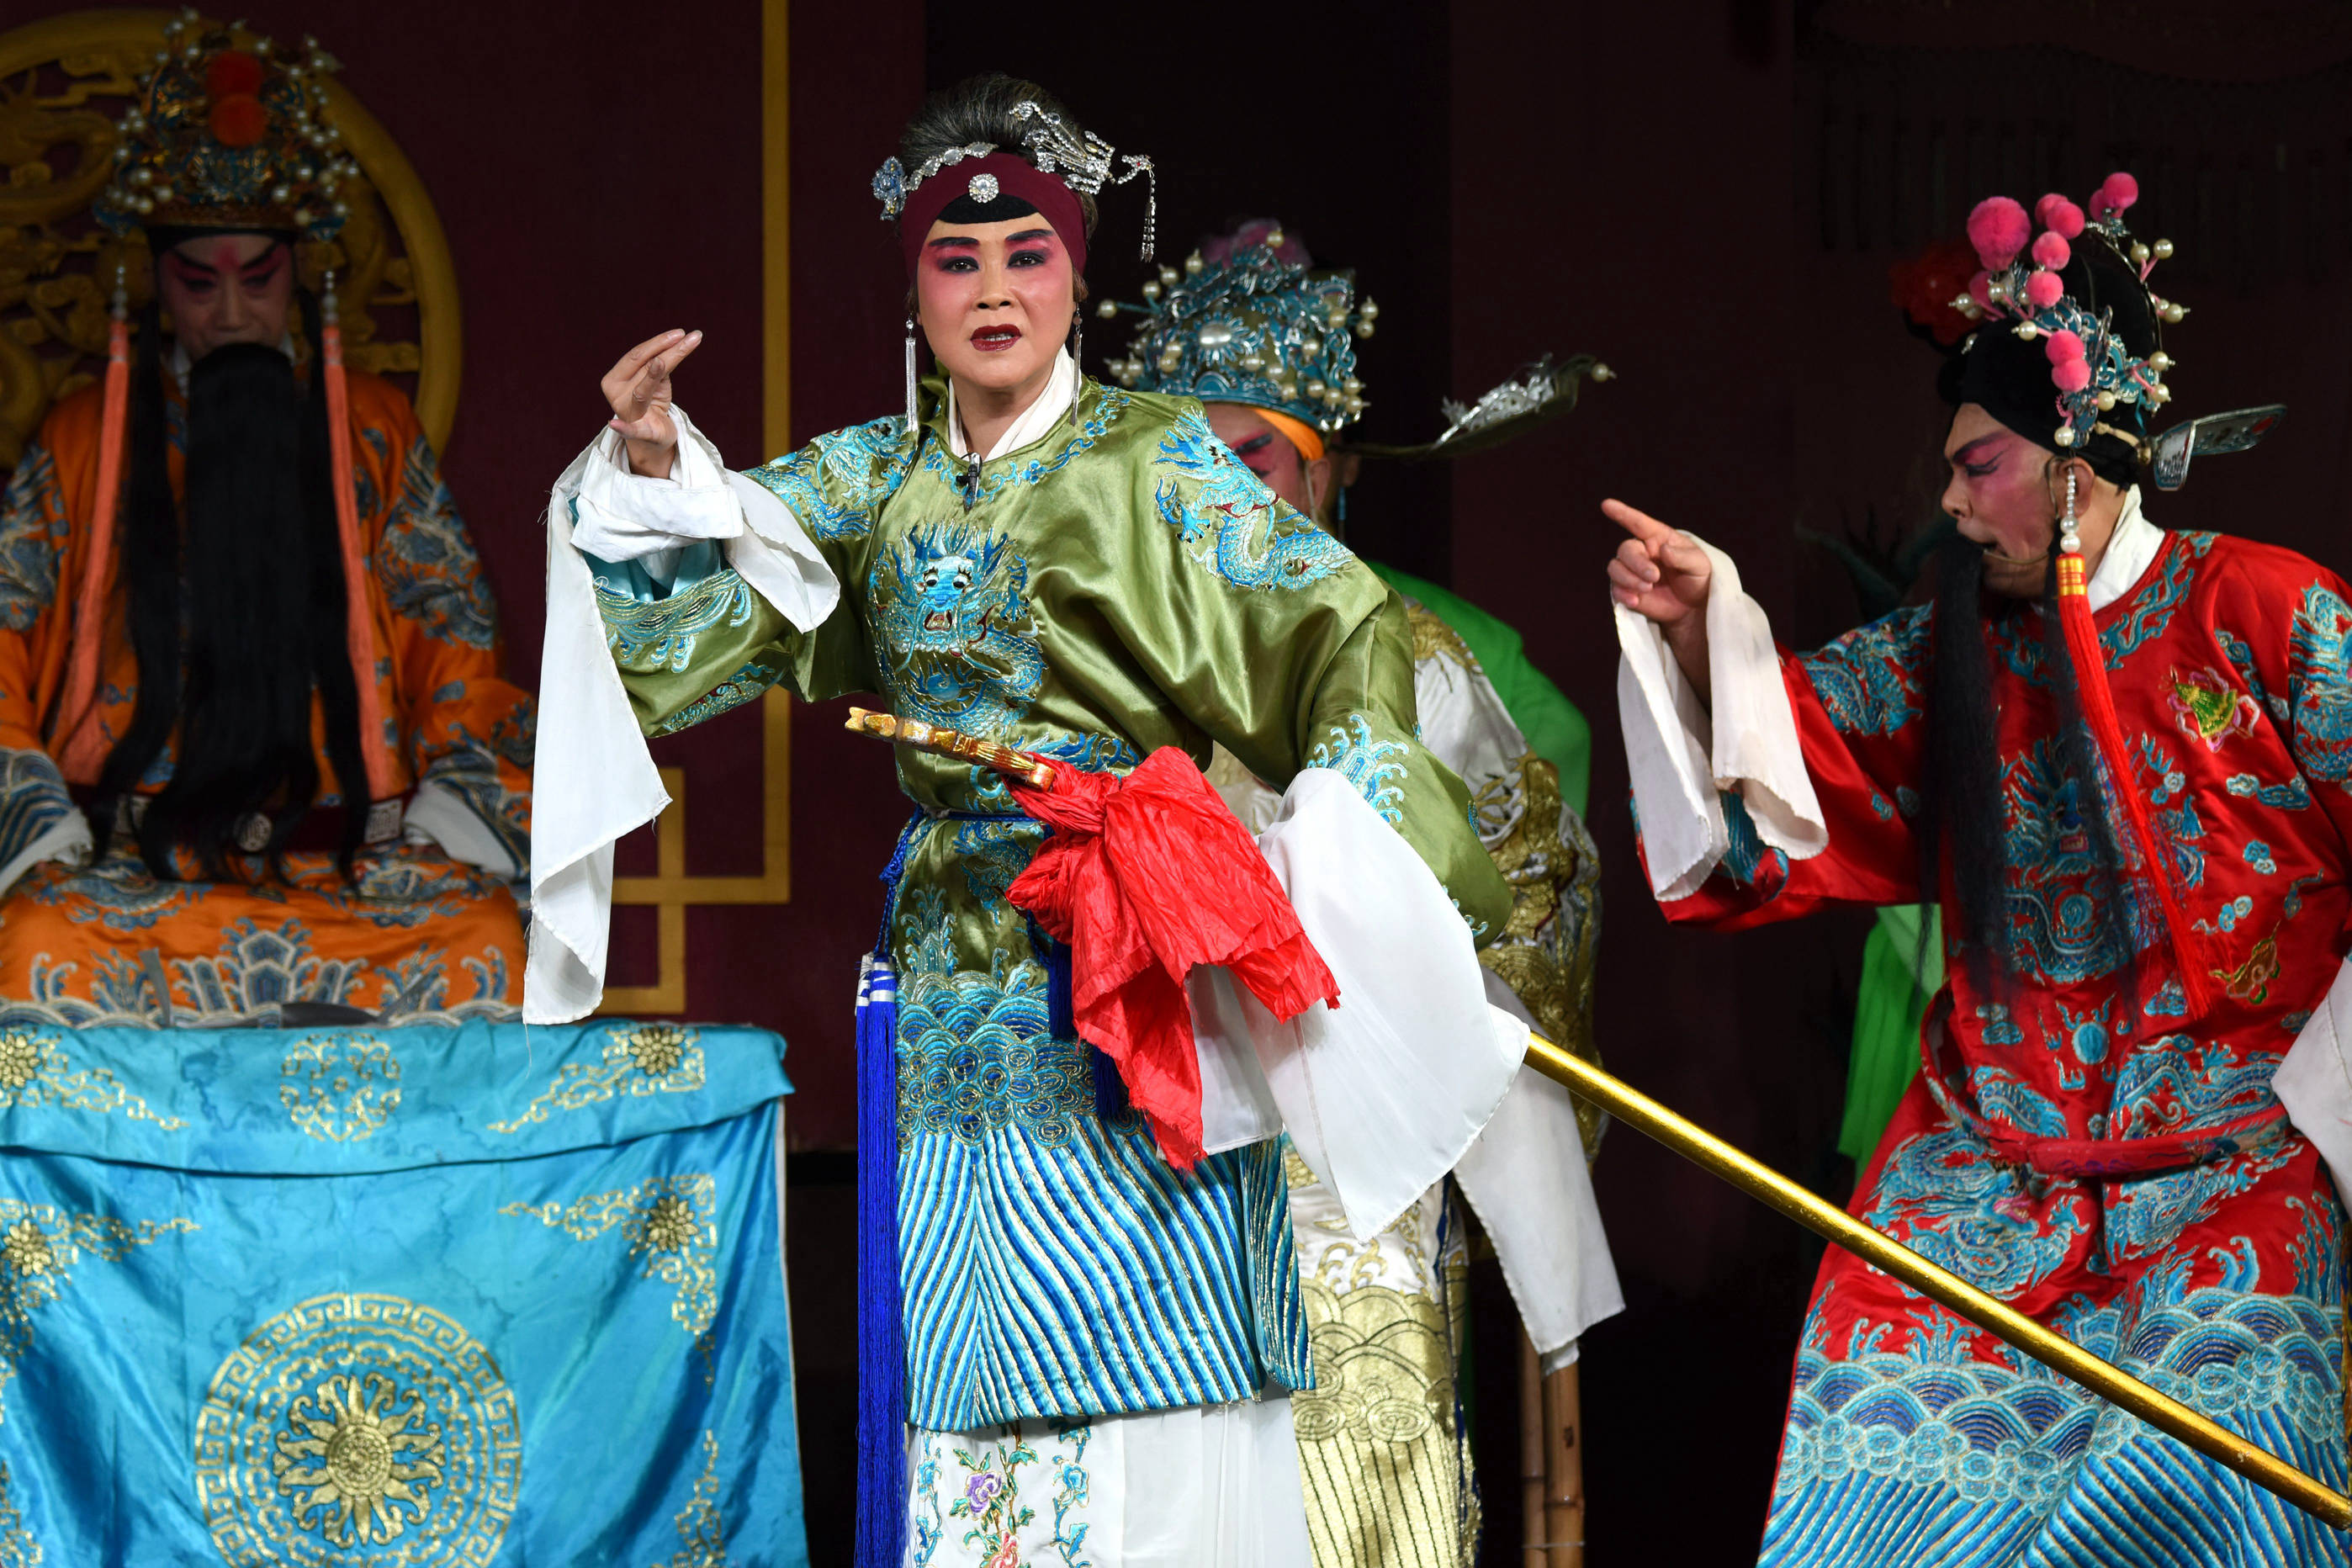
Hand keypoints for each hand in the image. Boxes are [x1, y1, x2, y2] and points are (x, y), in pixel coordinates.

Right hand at [601, 329, 702, 478]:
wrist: (653, 436)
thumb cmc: (653, 402)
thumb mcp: (658, 380)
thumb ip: (663, 362)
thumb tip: (681, 338)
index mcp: (615, 377)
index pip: (638, 354)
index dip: (659, 342)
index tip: (681, 333)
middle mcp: (616, 392)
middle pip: (641, 365)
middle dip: (664, 350)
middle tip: (686, 337)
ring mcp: (625, 411)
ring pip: (644, 389)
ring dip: (654, 374)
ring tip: (661, 362)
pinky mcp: (638, 432)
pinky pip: (630, 430)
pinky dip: (623, 428)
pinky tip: (615, 425)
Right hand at [1604, 498, 1712, 697]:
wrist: (1695, 607)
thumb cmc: (1699, 578)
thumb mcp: (1699, 564)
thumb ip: (1682, 556)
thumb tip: (1662, 551)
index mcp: (1659, 539)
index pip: (1639, 523)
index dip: (1622, 513)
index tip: (1607, 505)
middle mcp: (1643, 552)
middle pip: (1626, 549)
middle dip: (1637, 563)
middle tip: (1654, 577)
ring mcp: (1634, 572)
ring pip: (1616, 567)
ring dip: (1628, 578)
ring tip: (1647, 589)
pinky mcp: (1629, 591)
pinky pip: (1616, 589)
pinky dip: (1623, 594)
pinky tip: (1636, 601)